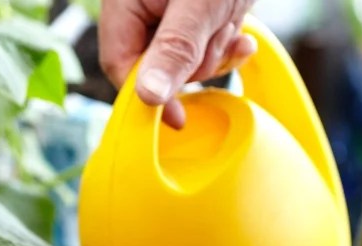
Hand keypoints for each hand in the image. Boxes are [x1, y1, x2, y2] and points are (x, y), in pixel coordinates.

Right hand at [100, 0, 258, 128]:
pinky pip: (203, 45)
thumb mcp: (199, 5)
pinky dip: (224, 41)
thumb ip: (173, 50)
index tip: (177, 118)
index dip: (148, 97)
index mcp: (124, 7)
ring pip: (186, 59)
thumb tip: (147, 99)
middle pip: (158, 68)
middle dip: (196, 59)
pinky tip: (240, 30)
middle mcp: (139, 12)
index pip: (122, 68)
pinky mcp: (189, 15)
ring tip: (229, 12)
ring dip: (215, 46)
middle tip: (218, 29)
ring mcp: (165, 14)